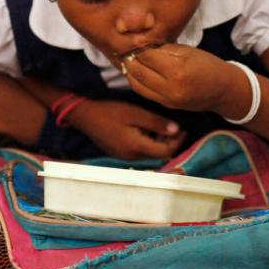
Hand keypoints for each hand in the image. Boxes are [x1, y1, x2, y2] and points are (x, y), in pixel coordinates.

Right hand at [63, 99, 185, 160]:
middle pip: (159, 154)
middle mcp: (132, 157)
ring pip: (150, 153)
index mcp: (137, 148)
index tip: (183, 129)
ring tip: (163, 126)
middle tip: (176, 126)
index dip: (177, 141)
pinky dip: (149, 142)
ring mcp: (125, 156)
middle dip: (170, 142)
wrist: (84, 115)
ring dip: (159, 142)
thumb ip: (156, 123)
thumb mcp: (135, 113)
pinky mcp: (120, 153)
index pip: (166, 151)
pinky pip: (140, 151)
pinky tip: (148, 130)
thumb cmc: (109, 111)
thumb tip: (176, 129)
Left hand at [121, 44, 249, 119]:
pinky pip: (145, 93)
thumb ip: (166, 49)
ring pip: (138, 85)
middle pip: (139, 71)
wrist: (223, 91)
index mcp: (179, 69)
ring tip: (127, 60)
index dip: (137, 47)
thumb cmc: (208, 65)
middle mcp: (171, 87)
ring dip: (130, 72)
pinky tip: (135, 73)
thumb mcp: (189, 51)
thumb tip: (143, 44)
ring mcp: (167, 99)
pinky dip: (137, 82)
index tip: (132, 39)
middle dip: (129, 59)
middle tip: (124, 49)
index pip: (148, 56)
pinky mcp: (166, 105)